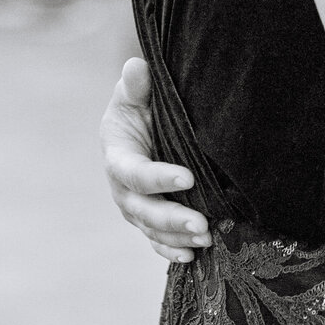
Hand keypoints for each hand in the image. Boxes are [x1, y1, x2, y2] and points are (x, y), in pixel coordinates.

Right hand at [100, 58, 211, 263]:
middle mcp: (122, 188)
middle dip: (173, 219)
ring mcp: (135, 207)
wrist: (142, 124)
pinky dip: (171, 250)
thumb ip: (137, 86)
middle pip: (144, 210)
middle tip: (203, 224)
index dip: (159, 178)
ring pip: (152, 228)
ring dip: (178, 237)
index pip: (135, 173)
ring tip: (207, 238)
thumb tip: (136, 67)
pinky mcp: (148, 219)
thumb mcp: (135, 93)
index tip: (188, 178)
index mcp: (117, 156)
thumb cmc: (140, 104)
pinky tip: (192, 257)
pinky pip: (156, 240)